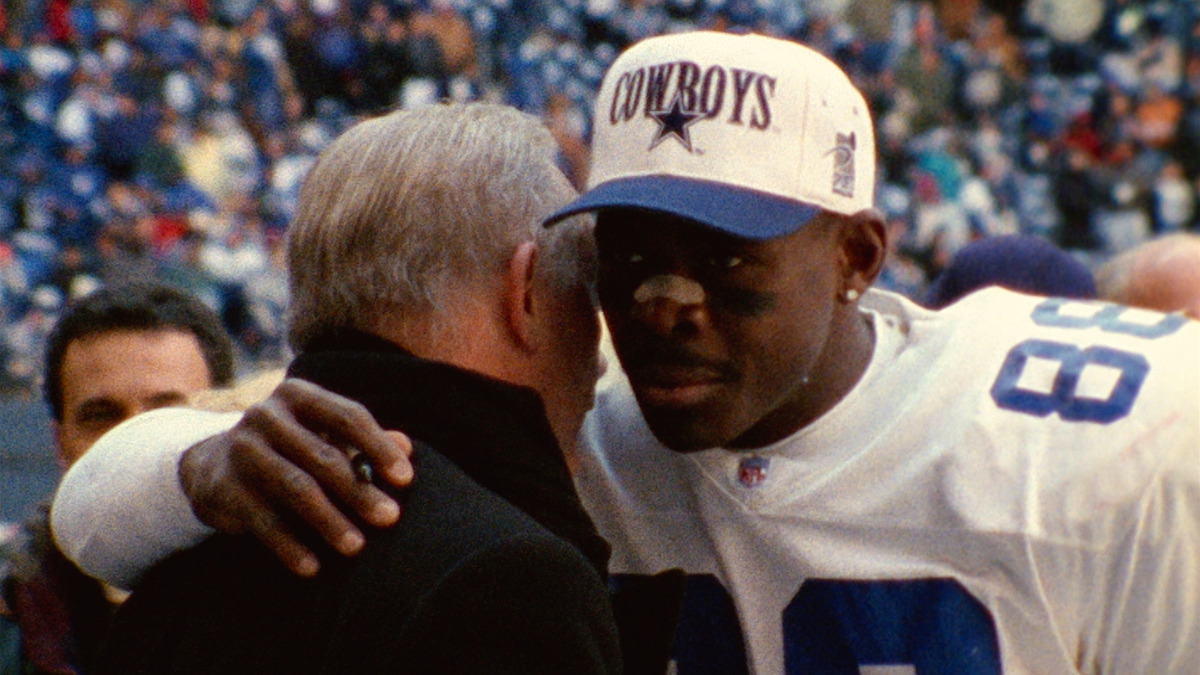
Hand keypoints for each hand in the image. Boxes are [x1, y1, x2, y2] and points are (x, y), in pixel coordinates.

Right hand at [179, 378, 413, 576]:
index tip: (406, 479)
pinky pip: (263, 521)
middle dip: (360, 491)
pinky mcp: (223, 487)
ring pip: (295, 488)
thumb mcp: (324, 435)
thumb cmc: (290, 448)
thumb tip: (407, 447)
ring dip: (329, 521)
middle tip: (390, 518)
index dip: (379, 447)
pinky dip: (289, 546)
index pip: (347, 416)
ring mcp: (241, 450)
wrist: (212, 464)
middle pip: (324, 457)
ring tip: (356, 546)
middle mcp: (265, 415)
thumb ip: (364, 441)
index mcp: (298, 395)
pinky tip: (313, 567)